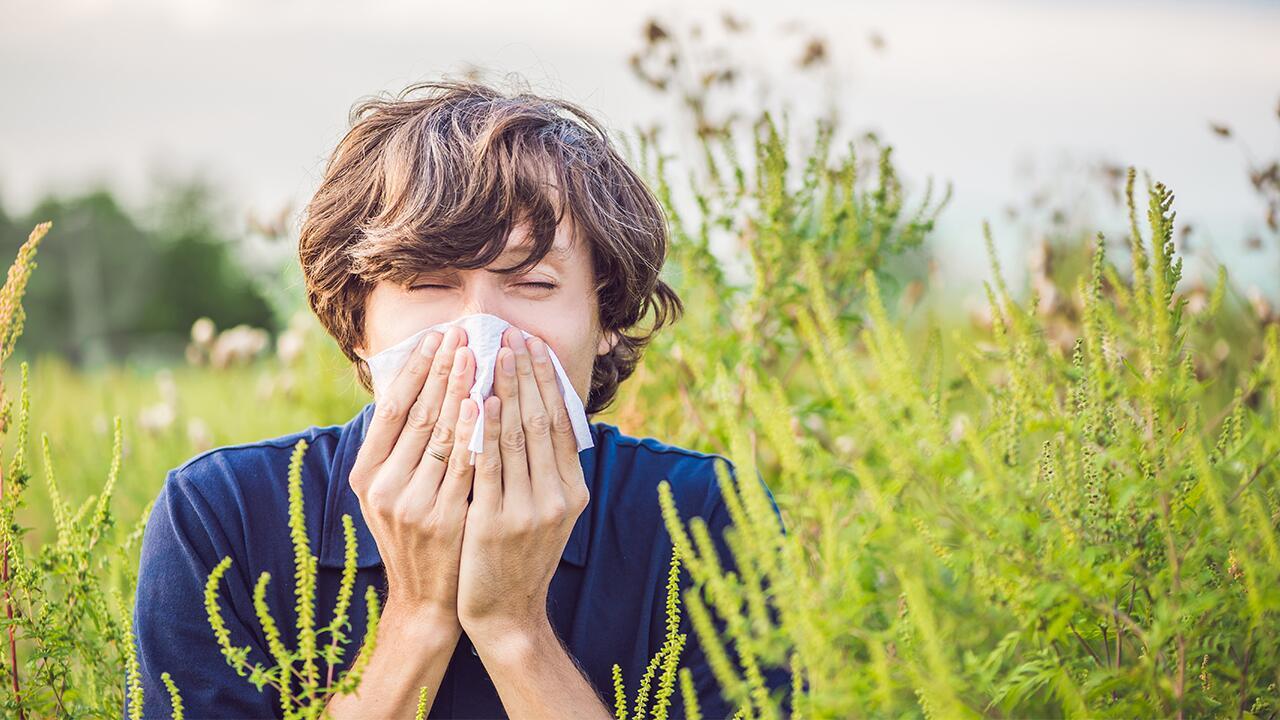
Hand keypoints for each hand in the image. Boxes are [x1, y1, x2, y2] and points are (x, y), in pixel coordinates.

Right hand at [348, 325, 477, 629]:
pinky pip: (464, 465)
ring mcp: (412, 503)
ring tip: (479, 354)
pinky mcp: (443, 518)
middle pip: (418, 414)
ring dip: (461, 390)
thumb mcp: (392, 492)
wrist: (427, 600)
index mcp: (366, 475)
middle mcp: (383, 487)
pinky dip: (476, 432)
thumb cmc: (415, 535)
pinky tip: (487, 403)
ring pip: (442, 434)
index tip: (437, 336)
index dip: (416, 369)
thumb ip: (399, 447)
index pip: (392, 408)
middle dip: (442, 370)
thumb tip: (414, 385)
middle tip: (463, 333)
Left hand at [456, 327, 589, 642]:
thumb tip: (541, 415)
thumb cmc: (518, 556)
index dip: (548, 381)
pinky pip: (489, 465)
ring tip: (494, 353)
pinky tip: (479, 400)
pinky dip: (486, 429)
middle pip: (542, 421)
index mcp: (572, 490)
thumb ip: (546, 469)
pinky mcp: (495, 522)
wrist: (505, 613)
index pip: (561, 422)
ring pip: (517, 436)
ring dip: (505, 389)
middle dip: (526, 373)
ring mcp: (528, 510)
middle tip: (513, 335)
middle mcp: (557, 497)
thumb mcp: (546, 512)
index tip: (534, 346)